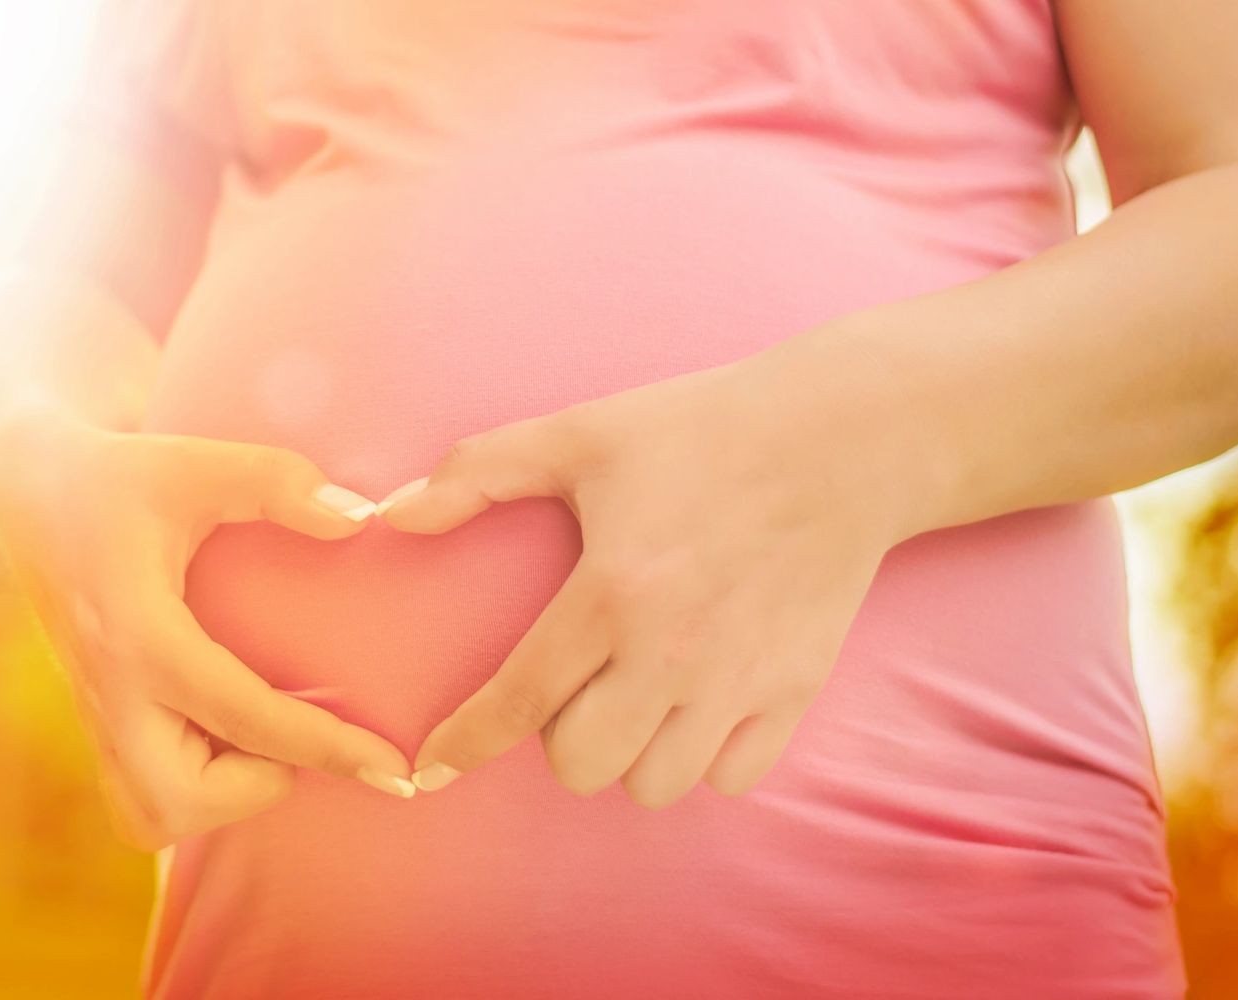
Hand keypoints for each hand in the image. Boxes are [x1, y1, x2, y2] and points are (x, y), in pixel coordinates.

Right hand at [0, 408, 416, 851]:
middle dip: (250, 786)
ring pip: (149, 816)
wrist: (27, 488)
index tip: (392, 771)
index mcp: (137, 631)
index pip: (242, 716)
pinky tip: (220, 731)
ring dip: (215, 794)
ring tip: (251, 730)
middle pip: (174, 802)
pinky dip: (188, 788)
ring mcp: (94, 714)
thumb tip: (360, 518)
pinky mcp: (94, 721)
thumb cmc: (120, 475)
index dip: (326, 747)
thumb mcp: (196, 462)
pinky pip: (138, 800)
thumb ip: (278, 483)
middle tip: (284, 726)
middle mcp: (110, 689)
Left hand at [378, 356, 909, 807]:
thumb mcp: (581, 434)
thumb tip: (394, 514)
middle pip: (581, 766)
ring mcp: (738, 681)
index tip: (432, 769)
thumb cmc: (703, 429)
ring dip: (630, 754)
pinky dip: (702, 758)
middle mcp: (671, 654)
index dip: (464, 743)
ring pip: (654, 785)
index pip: (516, 700)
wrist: (843, 438)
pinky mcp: (793, 691)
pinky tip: (695, 707)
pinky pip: (729, 778)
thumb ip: (478, 473)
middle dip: (559, 740)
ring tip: (635, 701)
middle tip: (575, 687)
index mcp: (611, 593)